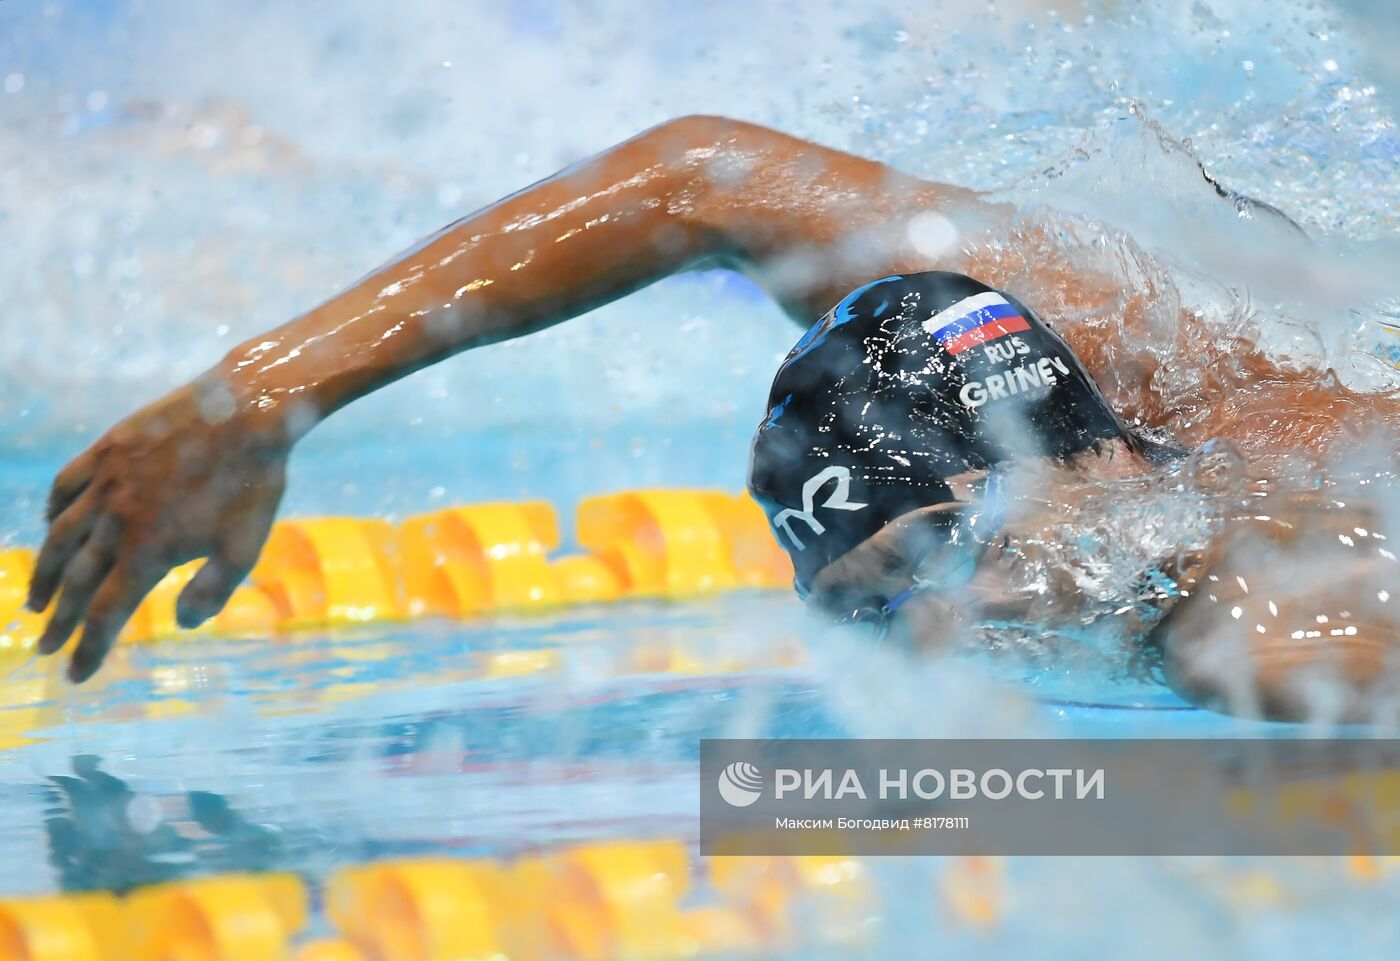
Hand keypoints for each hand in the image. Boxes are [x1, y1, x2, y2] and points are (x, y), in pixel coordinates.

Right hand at [26, 379, 288, 681]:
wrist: (248, 410)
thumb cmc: (253, 483)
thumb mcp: (246, 548)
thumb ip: (212, 591)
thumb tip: (182, 624)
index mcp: (148, 549)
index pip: (107, 613)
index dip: (89, 648)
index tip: (76, 675)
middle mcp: (116, 519)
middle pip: (76, 581)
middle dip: (60, 621)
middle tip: (44, 646)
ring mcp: (106, 481)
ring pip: (60, 536)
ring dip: (46, 573)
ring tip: (38, 601)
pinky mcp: (108, 448)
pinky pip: (67, 485)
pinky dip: (53, 512)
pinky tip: (50, 525)